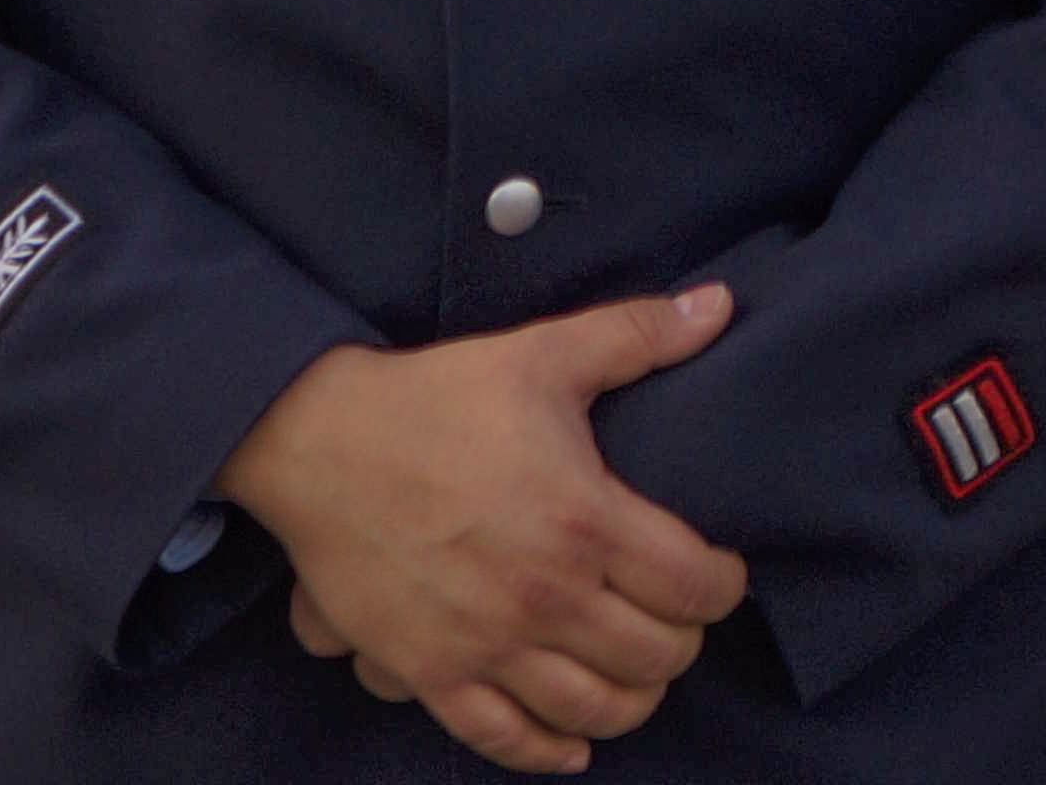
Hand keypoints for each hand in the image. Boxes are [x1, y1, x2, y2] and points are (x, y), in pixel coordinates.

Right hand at [223, 285, 745, 772]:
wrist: (320, 440)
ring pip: (597, 709)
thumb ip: (639, 334)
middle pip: (658, 658)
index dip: (725, 585)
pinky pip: (505, 739)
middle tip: (676, 614)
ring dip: (633, 699)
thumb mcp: (543, 353)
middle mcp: (545, 595)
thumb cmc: (437, 396)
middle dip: (684, 639)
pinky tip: (573, 741)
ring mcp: (488, 643)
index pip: (696, 586)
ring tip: (635, 671)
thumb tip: (720, 305)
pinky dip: (549, 750)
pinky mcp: (434, 673)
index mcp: (584, 519)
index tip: (720, 570)